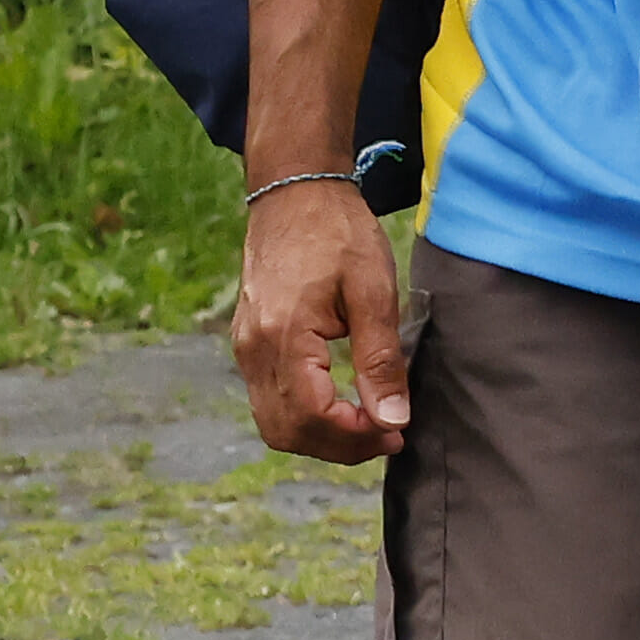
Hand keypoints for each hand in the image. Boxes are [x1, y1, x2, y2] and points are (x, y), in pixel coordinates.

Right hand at [230, 179, 410, 461]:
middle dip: (338, 447)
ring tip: (368, 425)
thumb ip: (381, 359)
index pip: (311, 417)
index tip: (394, 433)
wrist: (294, 192)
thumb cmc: (338, 232)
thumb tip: (393, 420)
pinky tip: (341, 404)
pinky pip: (268, 400)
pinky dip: (303, 416)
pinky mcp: (248, 343)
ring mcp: (245, 347)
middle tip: (386, 436)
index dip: (354, 438)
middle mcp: (253, 349)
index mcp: (284, 335)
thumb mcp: (373, 290)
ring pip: (274, 423)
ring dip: (320, 436)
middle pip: (287, 431)